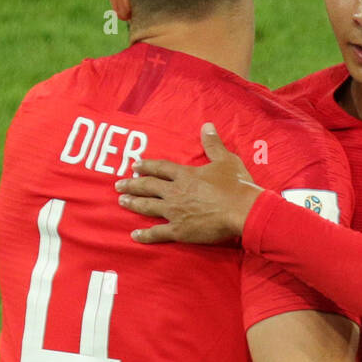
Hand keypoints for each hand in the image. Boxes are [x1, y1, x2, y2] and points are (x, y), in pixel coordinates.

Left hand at [116, 124, 263, 244]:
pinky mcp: (179, 230)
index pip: (160, 168)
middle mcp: (175, 192)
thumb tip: (207, 125)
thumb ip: (213, 144)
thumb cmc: (236, 185)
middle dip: (132, 184)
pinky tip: (134, 236)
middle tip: (119, 185)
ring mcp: (175, 212)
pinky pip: (158, 233)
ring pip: (148, 206)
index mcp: (185, 175)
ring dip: (133, 203)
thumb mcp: (225, 160)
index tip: (135, 166)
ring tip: (121, 201)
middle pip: (148, 186)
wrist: (242, 211)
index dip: (146, 166)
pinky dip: (145, 235)